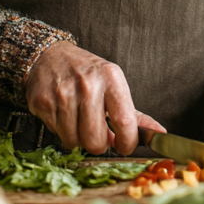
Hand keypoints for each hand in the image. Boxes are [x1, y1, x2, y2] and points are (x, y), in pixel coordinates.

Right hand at [24, 40, 165, 155]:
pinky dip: (62, 132)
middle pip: (96, 140)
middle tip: (97, 133)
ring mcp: (63, 94)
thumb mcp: (114, 85)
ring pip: (74, 141)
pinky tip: (65, 117)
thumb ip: (135, 114)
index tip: (124, 146)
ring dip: (78, 139)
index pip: (125, 122)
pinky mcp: (44, 103)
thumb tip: (159, 133)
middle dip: (98, 144)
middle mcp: (88, 85)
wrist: (49, 57)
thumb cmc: (87, 74)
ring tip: (79, 122)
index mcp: (111, 79)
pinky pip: (56, 134)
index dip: (127, 143)